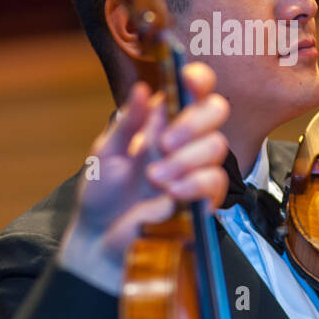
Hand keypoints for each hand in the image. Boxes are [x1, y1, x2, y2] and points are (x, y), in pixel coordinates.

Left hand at [56, 62, 229, 294]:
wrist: (101, 239)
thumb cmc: (102, 193)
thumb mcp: (106, 153)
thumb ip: (127, 122)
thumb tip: (142, 89)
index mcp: (162, 121)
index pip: (193, 90)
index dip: (199, 80)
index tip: (188, 81)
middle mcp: (185, 140)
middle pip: (215, 110)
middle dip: (193, 123)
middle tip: (164, 144)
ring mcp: (197, 168)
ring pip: (217, 146)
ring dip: (185, 160)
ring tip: (155, 178)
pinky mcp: (204, 199)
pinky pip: (216, 181)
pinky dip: (194, 183)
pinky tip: (171, 192)